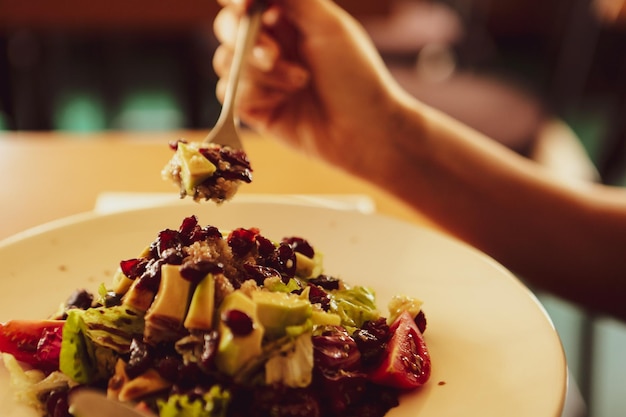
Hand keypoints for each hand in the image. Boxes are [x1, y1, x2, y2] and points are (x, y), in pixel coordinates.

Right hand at [212, 0, 409, 170]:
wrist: (363, 131)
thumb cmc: (355, 76)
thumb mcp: (328, 26)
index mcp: (288, 19)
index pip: (246, 0)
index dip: (236, 0)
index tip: (244, 5)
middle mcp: (271, 45)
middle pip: (227, 27)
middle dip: (246, 39)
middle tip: (274, 54)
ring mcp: (261, 77)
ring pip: (226, 61)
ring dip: (263, 73)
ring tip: (300, 82)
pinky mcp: (254, 108)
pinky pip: (229, 93)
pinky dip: (256, 95)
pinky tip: (284, 102)